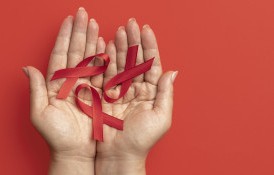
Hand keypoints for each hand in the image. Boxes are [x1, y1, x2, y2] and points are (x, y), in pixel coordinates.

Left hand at [23, 7, 105, 174]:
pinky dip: (103, 58)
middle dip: (80, 32)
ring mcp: (85, 86)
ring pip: (89, 58)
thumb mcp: (40, 114)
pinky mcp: (98, 93)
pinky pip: (101, 72)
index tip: (70, 20)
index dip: (65, 36)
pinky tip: (104, 44)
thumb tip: (26, 68)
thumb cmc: (57, 136)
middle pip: (75, 51)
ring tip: (95, 24)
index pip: (60, 54)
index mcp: (55, 84)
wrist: (75, 151)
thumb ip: (36, 90)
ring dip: (92, 40)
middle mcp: (70, 82)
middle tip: (84, 15)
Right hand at [95, 19, 177, 174]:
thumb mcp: (161, 117)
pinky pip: (106, 74)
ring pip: (121, 64)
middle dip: (134, 41)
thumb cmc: (141, 140)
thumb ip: (166, 93)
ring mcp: (120, 91)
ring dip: (120, 47)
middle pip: (136, 60)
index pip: (151, 63)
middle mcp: (136, 89)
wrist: (119, 154)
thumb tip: (172, 72)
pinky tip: (106, 47)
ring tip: (118, 32)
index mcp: (151, 92)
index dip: (149, 46)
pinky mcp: (105, 95)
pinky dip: (106, 60)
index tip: (146, 29)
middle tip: (130, 24)